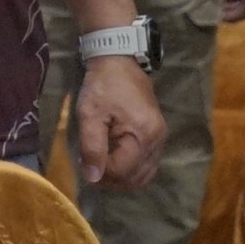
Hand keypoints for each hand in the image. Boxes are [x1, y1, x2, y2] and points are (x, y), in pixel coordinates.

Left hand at [71, 51, 164, 189]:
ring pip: (144, 175)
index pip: (123, 171)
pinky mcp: (158, 136)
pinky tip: (114, 160)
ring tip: (100, 165)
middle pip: (136, 178)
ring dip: (122, 177)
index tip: (83, 163)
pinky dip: (131, 169)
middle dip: (112, 179)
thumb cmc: (102, 87)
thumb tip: (92, 178)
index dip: (101, 173)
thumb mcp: (90, 115)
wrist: (119, 63)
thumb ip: (92, 147)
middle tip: (90, 168)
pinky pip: (147, 164)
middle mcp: (158, 140)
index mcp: (143, 135)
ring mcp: (161, 139)